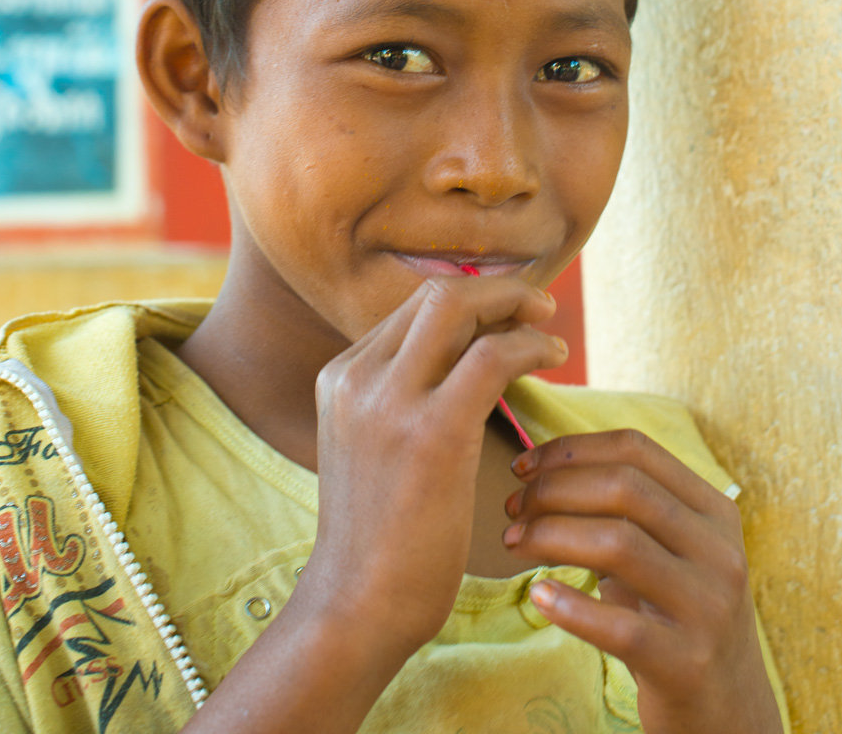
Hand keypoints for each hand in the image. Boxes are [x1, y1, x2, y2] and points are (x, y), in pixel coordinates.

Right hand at [297, 276, 565, 660]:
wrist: (357, 605)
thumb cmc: (379, 537)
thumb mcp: (369, 446)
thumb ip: (398, 399)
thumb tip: (459, 364)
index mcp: (340, 377)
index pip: (411, 308)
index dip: (468, 297)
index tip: (506, 308)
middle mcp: (357, 376)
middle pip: (434, 293)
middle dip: (493, 287)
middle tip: (537, 303)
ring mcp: (388, 400)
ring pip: (458, 307)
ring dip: (515, 304)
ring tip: (550, 325)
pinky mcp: (431, 431)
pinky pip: (491, 356)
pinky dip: (529, 345)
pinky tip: (553, 356)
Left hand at [503, 430, 782, 733]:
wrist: (728, 710)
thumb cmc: (674, 615)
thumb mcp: (665, 551)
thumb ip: (621, 509)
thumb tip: (538, 468)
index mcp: (714, 511)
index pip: (636, 449)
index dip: (570, 449)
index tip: (522, 466)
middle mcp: (720, 552)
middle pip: (623, 487)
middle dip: (553, 489)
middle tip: (513, 508)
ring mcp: (709, 608)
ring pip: (618, 543)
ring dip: (550, 534)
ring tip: (514, 542)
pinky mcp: (688, 663)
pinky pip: (620, 625)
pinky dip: (570, 605)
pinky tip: (538, 596)